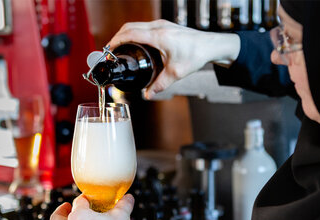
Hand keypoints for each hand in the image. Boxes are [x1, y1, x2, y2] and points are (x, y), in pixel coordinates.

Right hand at [108, 19, 239, 98]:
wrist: (211, 45)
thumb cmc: (196, 55)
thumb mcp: (176, 73)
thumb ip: (160, 85)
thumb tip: (148, 94)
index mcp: (158, 36)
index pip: (130, 34)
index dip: (116, 41)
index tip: (108, 49)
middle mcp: (159, 27)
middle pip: (130, 27)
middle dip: (118, 37)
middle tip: (111, 51)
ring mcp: (162, 25)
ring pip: (137, 25)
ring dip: (126, 34)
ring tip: (120, 48)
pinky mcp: (166, 26)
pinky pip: (145, 26)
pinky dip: (136, 33)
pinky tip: (136, 44)